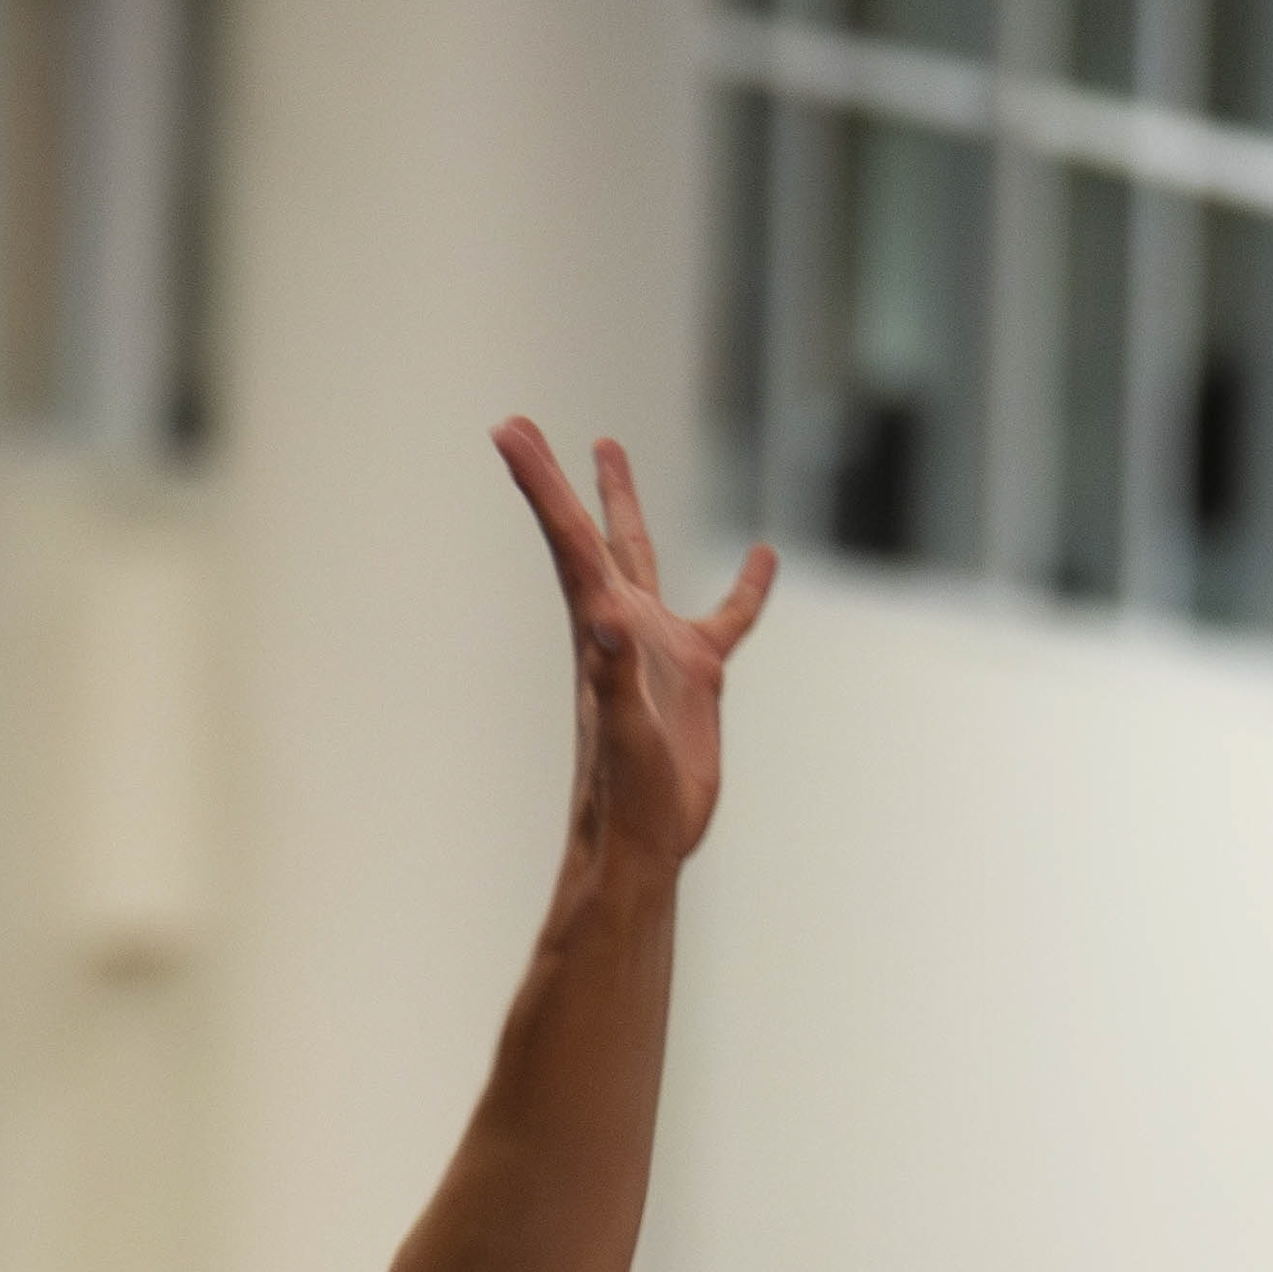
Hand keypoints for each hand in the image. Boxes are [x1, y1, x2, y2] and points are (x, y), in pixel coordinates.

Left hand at [494, 424, 771, 877]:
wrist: (643, 843)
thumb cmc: (626, 798)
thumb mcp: (623, 735)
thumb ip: (613, 678)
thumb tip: (607, 620)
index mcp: (602, 629)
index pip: (569, 539)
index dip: (541, 483)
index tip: (509, 428)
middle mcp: (621, 626)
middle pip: (586, 534)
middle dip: (557, 480)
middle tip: (521, 428)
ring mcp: (658, 648)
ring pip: (640, 556)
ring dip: (623, 504)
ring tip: (608, 449)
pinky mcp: (696, 677)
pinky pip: (727, 617)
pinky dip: (748, 587)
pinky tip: (764, 557)